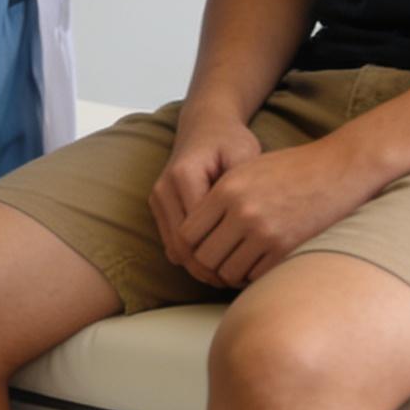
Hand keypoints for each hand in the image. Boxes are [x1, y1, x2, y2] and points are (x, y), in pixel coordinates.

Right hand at [149, 112, 262, 286]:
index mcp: (185, 175)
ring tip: (226, 280)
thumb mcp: (245, 155)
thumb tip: (251, 225)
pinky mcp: (159, 206)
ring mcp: (158, 197)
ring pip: (173, 248)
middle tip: (235, 283)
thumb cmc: (230, 140)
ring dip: (197, 267)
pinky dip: (190, 258)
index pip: (196, 229)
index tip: (245, 266)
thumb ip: (244, 187)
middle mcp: (164, 187)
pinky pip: (171, 243)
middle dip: (207, 267)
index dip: (220, 253)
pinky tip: (214, 265)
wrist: (205, 125)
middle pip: (181, 244)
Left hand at [176, 133, 385, 287]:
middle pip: (204, 258)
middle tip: (219, 262)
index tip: (201, 247)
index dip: (190, 246)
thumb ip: (217, 198)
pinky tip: (260, 264)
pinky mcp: (287, 248)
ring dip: (231, 272)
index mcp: (227, 189)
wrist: (337, 170)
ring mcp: (265, 232)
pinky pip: (256, 276)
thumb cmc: (290, 169)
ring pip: (228, 272)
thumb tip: (190, 232)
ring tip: (240, 263)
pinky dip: (254, 275)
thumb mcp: (246, 171)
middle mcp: (242, 212)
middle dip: (208, 264)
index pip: (187, 233)